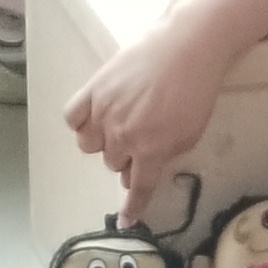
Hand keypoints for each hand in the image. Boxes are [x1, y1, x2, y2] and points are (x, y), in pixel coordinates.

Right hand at [67, 22, 225, 200]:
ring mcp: (103, 111)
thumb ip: (164, 156)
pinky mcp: (93, 88)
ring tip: (116, 126)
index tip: (125, 223)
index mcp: (150, 150)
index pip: (137, 188)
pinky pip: (72, 118)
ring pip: (89, 145)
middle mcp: (121, 135)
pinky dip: (81, 122)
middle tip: (138, 141)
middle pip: (113, 163)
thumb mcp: (189, 134)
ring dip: (102, 142)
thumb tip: (139, 170)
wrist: (186, 45)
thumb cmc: (196, 91)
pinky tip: (94, 117)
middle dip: (125, 159)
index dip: (131, 208)